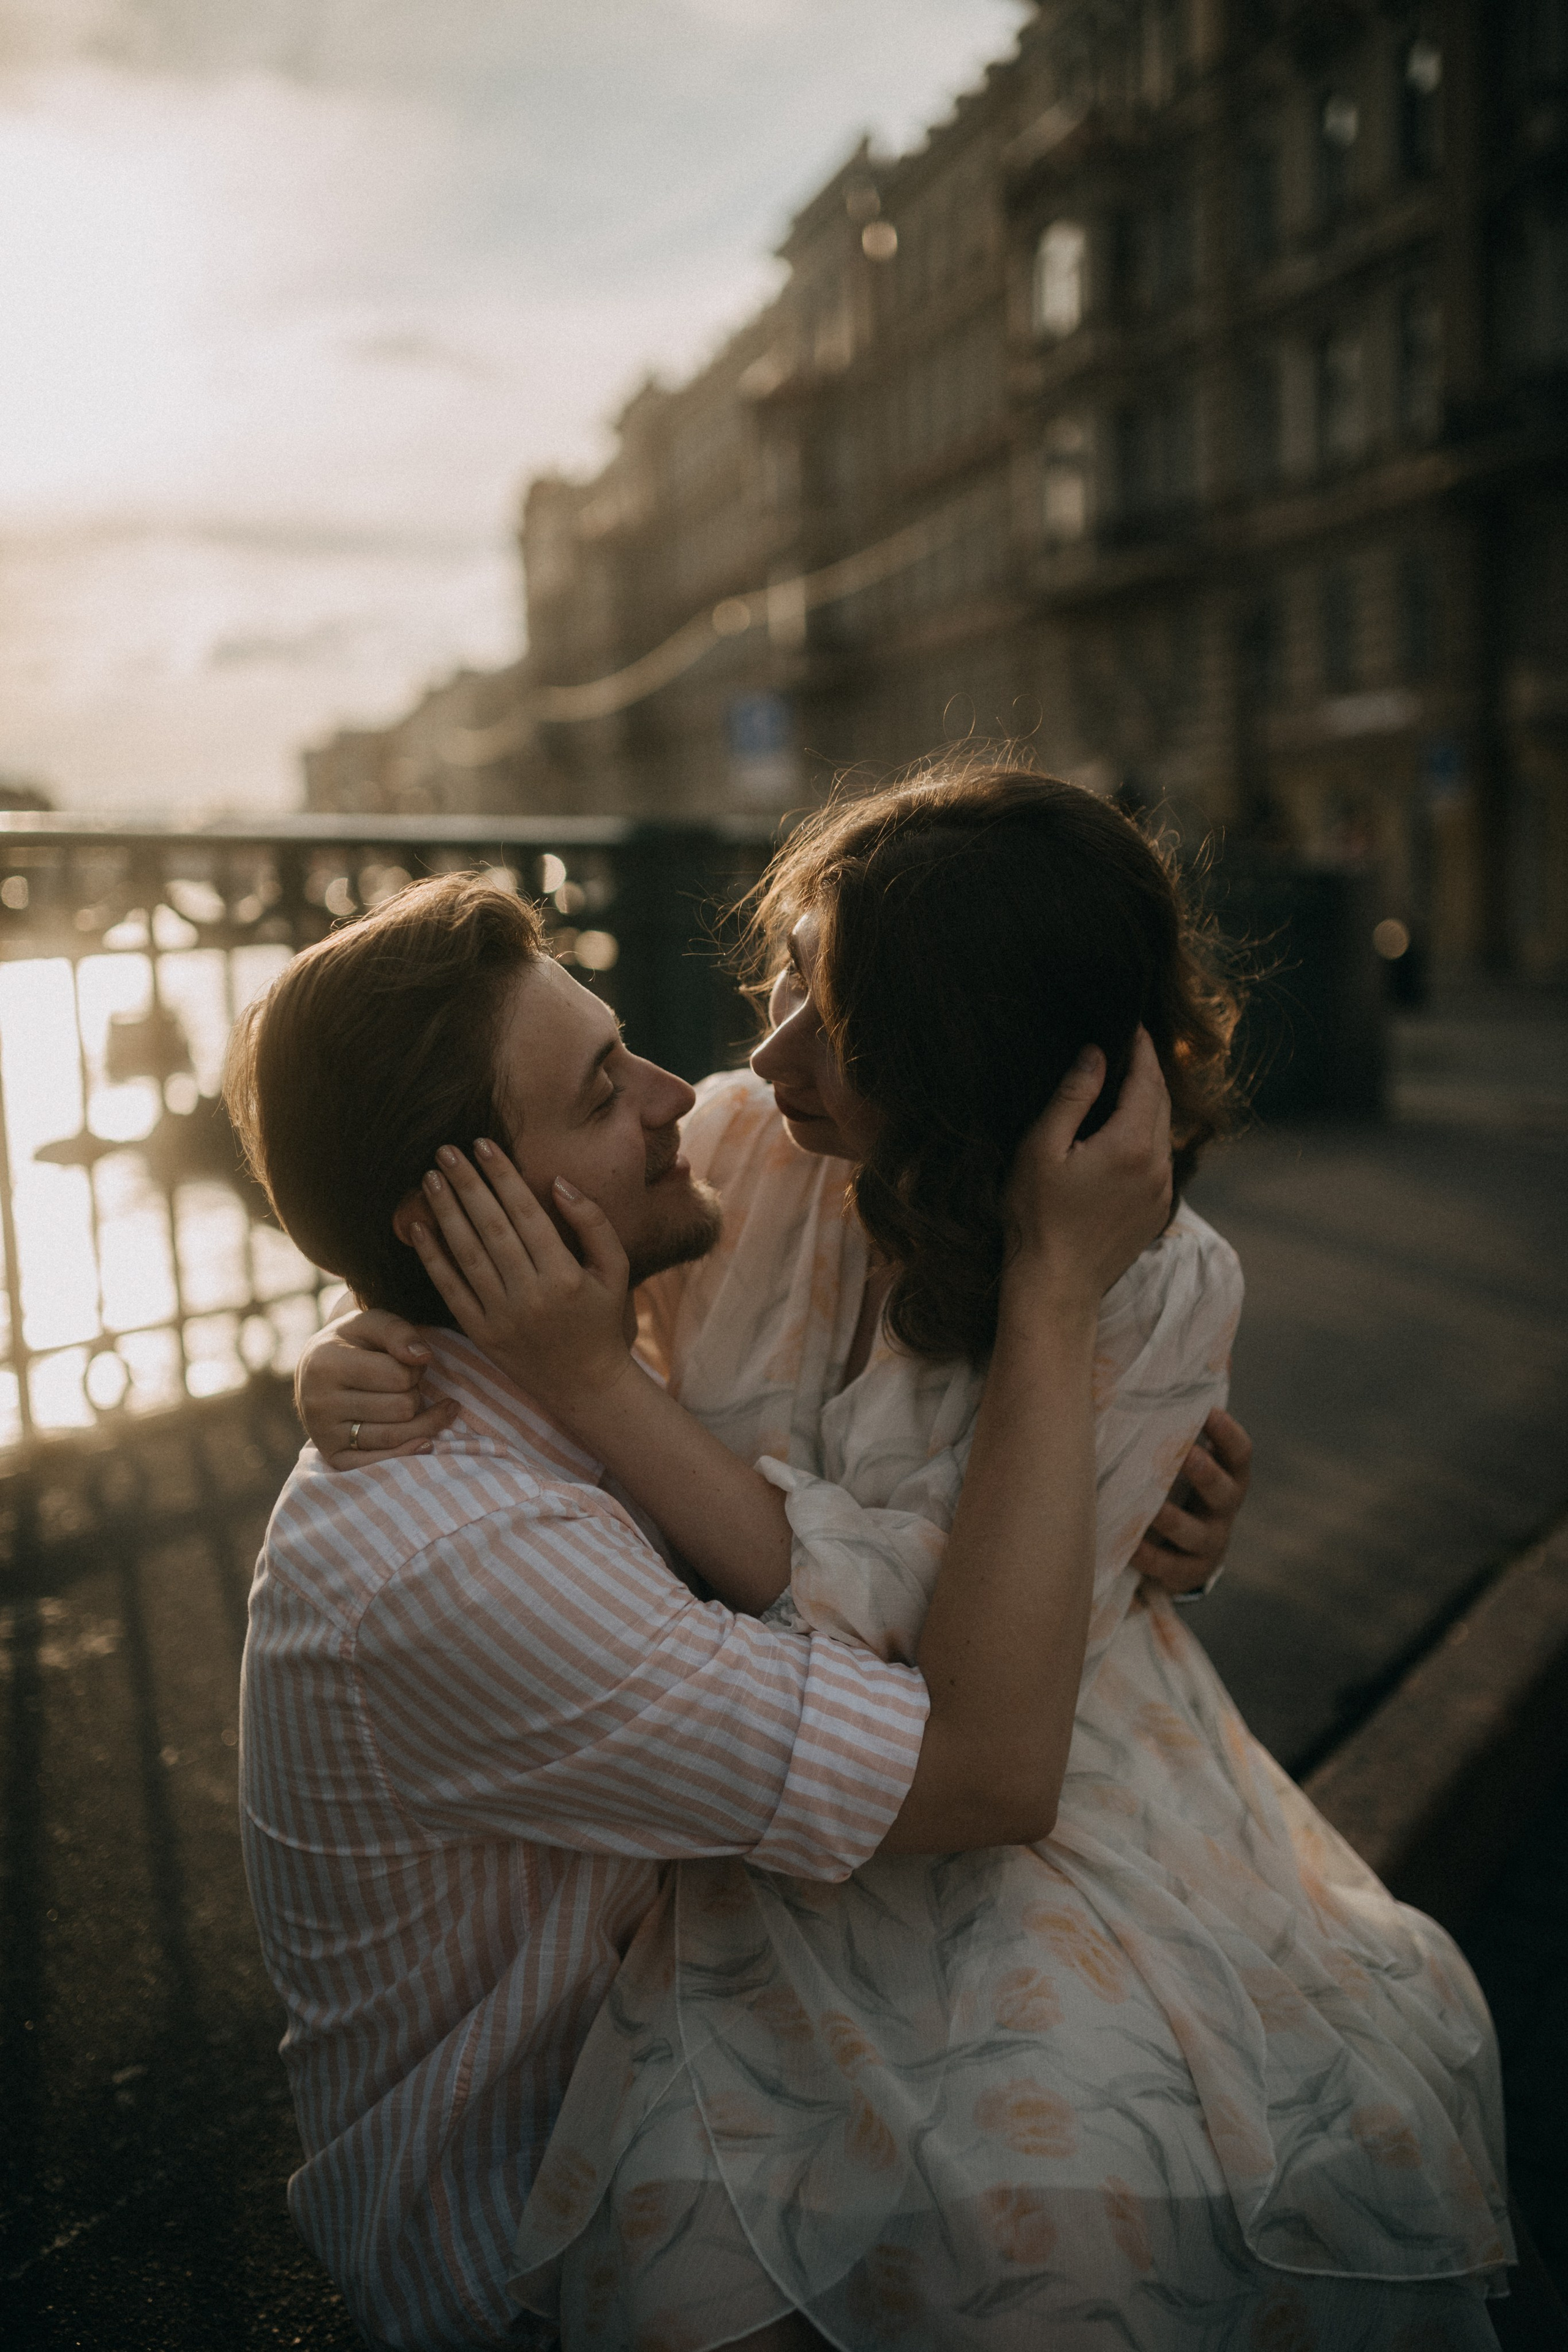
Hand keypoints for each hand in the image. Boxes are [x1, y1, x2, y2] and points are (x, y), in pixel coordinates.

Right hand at [295, 1309, 457, 1471]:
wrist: (316, 1371)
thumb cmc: (352, 1343)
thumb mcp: (371, 1323)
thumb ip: (398, 1332)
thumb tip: (424, 1357)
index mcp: (326, 1364)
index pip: (400, 1376)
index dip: (415, 1369)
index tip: (408, 1364)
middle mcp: (319, 1403)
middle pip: (402, 1408)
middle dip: (414, 1394)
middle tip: (404, 1385)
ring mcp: (323, 1434)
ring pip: (396, 1437)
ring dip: (417, 1421)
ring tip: (411, 1404)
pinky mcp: (333, 1457)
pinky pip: (378, 1464)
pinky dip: (406, 1453)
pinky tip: (426, 1441)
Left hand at [411, 1140, 633, 1417]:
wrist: (585, 1384)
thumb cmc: (602, 1319)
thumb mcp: (615, 1270)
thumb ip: (594, 1223)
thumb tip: (559, 1182)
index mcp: (564, 1276)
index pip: (526, 1214)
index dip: (502, 1176)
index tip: (483, 1144)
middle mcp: (531, 1296)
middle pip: (491, 1228)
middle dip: (467, 1185)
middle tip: (446, 1150)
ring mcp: (502, 1317)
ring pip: (466, 1255)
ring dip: (445, 1213)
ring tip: (430, 1178)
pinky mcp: (481, 1334)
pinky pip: (450, 1290)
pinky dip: (433, 1258)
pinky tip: (419, 1226)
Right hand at [1004, 1029, 1172, 1304]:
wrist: (1056, 1286)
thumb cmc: (1037, 1217)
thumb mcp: (1041, 1148)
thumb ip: (1072, 1097)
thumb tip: (1096, 1055)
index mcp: (1132, 1143)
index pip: (1148, 1078)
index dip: (1141, 1047)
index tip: (1131, 1024)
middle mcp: (1158, 1165)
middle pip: (1162, 1102)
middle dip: (1147, 1071)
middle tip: (1127, 1047)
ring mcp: (1161, 1192)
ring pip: (1164, 1132)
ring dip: (1148, 1105)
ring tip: (1123, 1086)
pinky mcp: (1156, 1212)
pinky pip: (1160, 1161)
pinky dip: (1147, 1137)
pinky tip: (1122, 1135)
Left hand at [1134, 1409, 1252, 1594]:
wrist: (1185, 1551)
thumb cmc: (1180, 1487)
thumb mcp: (1188, 1460)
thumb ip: (1182, 1425)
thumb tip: (1171, 1367)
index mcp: (1230, 1476)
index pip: (1239, 1453)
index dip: (1227, 1433)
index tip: (1209, 1410)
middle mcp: (1224, 1509)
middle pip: (1223, 1491)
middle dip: (1205, 1473)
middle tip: (1185, 1453)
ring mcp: (1209, 1544)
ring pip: (1194, 1533)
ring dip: (1173, 1519)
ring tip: (1151, 1507)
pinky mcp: (1187, 1572)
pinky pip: (1167, 1565)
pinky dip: (1147, 1555)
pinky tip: (1128, 1544)